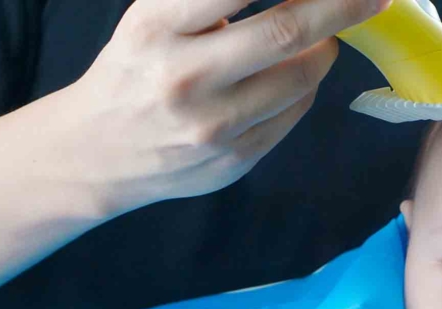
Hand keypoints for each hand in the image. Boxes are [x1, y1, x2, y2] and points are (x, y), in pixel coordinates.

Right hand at [55, 0, 386, 214]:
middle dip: (344, 7)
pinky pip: (295, 112)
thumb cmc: (136, 68)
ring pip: (302, 77)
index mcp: (156, 25)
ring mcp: (212, 126)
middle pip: (287, 31)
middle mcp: (182, 76)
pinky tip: (287, 78)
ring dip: (324, 50)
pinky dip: (304, 87)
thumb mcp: (155, 17)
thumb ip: (213, 2)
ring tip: (319, 39)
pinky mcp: (234, 160)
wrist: (97, 152)